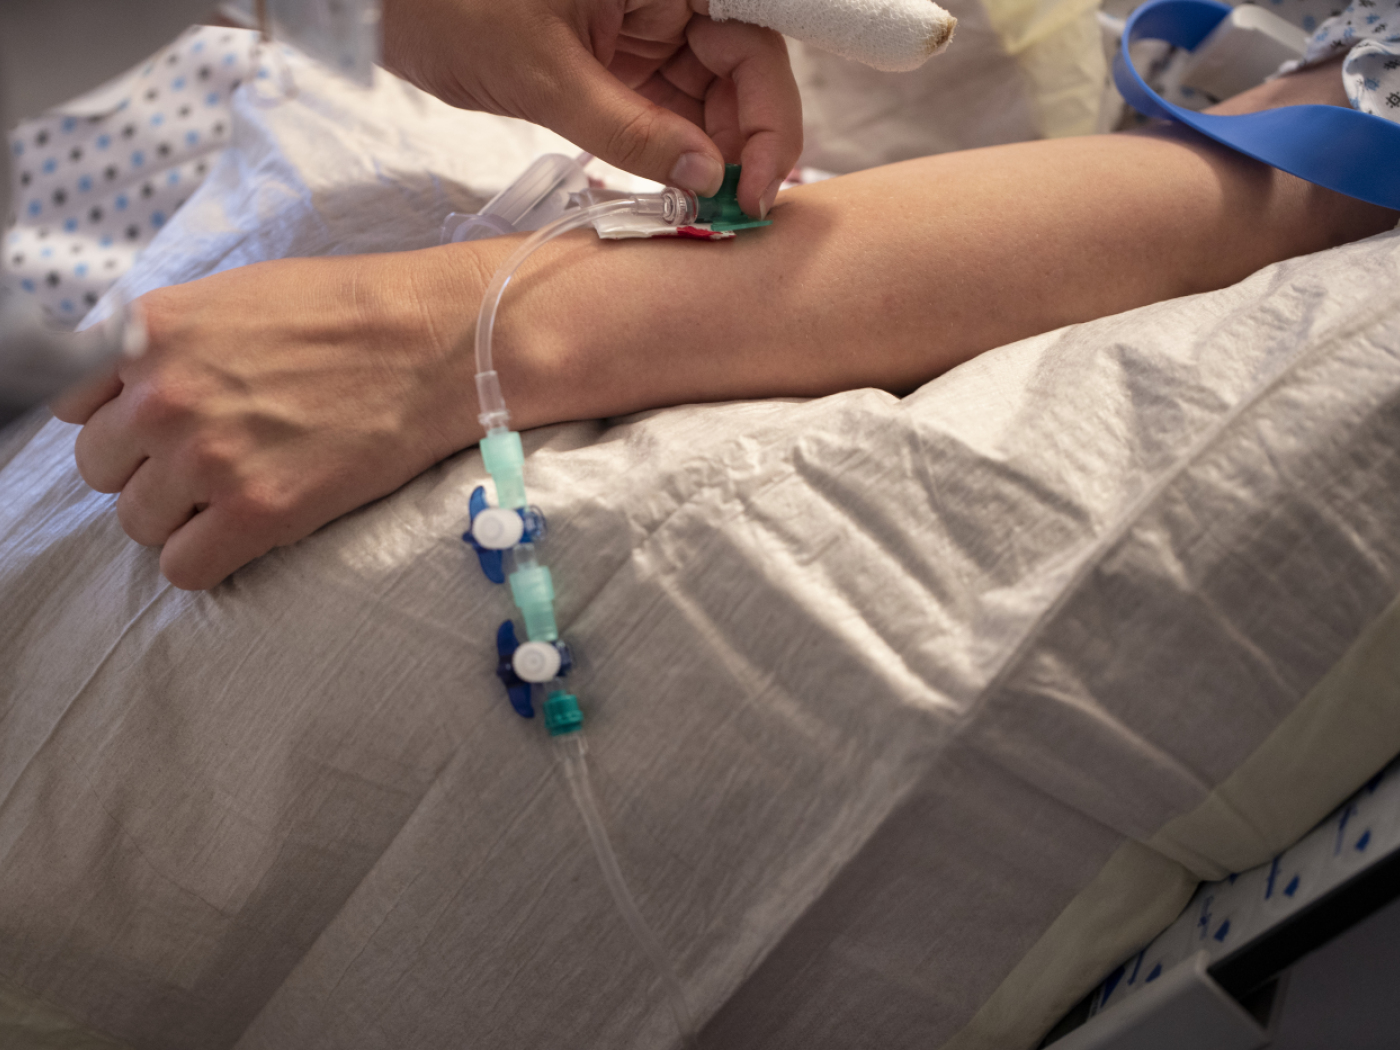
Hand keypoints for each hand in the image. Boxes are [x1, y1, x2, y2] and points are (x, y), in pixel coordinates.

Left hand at [49, 250, 488, 589]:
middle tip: (210, 460)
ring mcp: (207, 458)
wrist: (434, 341)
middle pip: (100, 468)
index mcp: (149, 334)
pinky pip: (185, 567)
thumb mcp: (232, 295)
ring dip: (179, 516)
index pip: (70, 404)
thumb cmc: (347, 311)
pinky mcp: (258, 512)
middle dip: (147, 468)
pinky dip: (207, 559)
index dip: (117, 419)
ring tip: (236, 493)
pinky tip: (243, 532)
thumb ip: (164, 341)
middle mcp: (163, 397)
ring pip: (138, 522)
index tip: (157, 427)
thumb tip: (124, 384)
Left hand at [380, 0, 800, 217]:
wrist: (381, 0)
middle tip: (733, 215)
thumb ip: (631, 130)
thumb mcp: (544, 74)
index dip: (770, 119)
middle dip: (743, 146)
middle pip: (741, 74)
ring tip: (704, 214)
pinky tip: (676, 194)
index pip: (753, 44)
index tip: (759, 188)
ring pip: (707, 97)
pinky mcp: (616, 58)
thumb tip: (706, 180)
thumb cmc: (453, 2)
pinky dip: (672, 153)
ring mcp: (643, 26)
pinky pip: (664, 108)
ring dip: (710, 158)